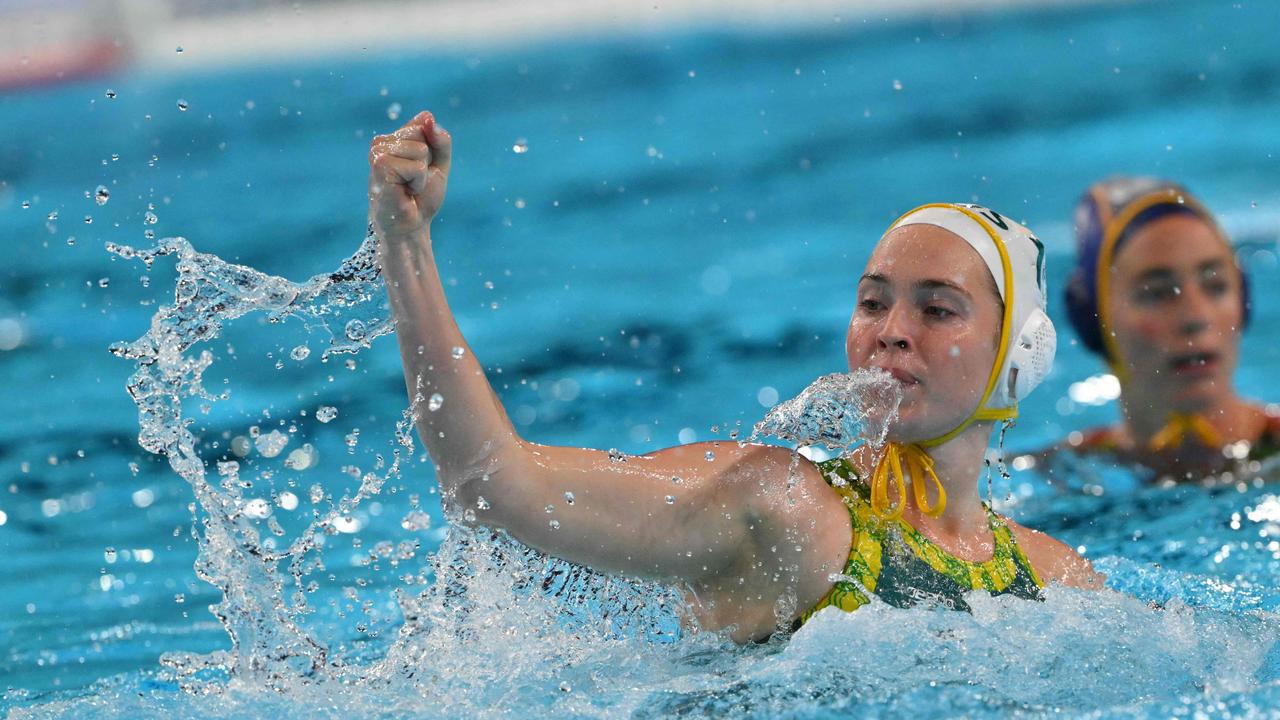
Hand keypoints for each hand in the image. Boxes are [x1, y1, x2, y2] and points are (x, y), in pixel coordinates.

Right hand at [368, 111, 451, 240]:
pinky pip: (416, 166)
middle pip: (423, 134)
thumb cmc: (422, 197)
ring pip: (420, 150)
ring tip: (408, 187)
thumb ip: (440, 139)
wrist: (411, 225)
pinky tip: (404, 192)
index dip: (433, 151)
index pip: (425, 124)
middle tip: (413, 181)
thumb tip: (428, 117)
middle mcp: (381, 141)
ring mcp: (378, 152)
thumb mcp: (439, 163)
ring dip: (421, 175)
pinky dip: (417, 183)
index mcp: (393, 137)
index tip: (422, 170)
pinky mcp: (379, 165)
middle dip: (427, 162)